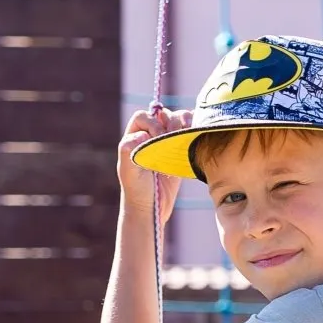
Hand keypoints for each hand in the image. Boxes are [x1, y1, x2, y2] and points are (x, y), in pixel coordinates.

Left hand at [118, 107, 191, 224]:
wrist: (152, 208)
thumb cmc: (137, 190)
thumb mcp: (128, 171)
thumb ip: (127, 149)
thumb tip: (142, 134)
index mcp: (134, 135)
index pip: (144, 117)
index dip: (151, 124)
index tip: (156, 140)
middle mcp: (151, 134)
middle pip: (164, 114)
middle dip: (170, 122)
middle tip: (172, 139)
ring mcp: (168, 141)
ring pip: (179, 119)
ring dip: (184, 122)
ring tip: (183, 137)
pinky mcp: (182, 149)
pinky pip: (190, 131)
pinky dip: (195, 127)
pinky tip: (195, 135)